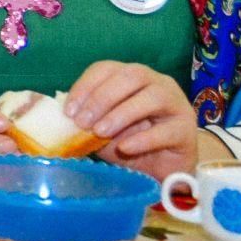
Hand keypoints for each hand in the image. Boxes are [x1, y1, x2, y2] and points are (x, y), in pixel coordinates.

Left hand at [65, 61, 202, 181]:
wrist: (157, 171)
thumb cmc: (126, 143)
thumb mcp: (98, 130)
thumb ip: (82, 119)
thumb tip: (53, 115)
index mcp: (131, 78)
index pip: (107, 68)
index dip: (86, 86)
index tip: (69, 111)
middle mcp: (156, 84)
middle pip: (132, 75)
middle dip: (102, 97)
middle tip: (82, 122)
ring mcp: (176, 105)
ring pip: (153, 97)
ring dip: (121, 113)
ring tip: (101, 132)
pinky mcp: (187, 131)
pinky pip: (167, 130)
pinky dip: (143, 139)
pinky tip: (125, 147)